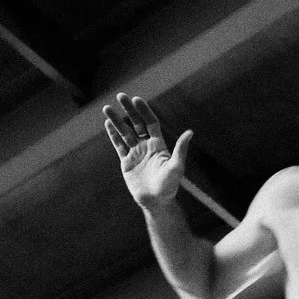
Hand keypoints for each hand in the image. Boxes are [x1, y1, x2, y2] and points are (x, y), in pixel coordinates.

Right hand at [102, 93, 192, 208]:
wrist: (156, 202)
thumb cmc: (169, 186)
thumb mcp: (176, 166)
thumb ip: (181, 149)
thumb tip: (190, 132)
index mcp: (158, 144)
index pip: (150, 122)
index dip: (144, 111)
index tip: (136, 100)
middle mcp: (146, 146)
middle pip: (136, 123)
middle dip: (129, 110)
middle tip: (121, 96)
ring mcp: (136, 153)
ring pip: (124, 132)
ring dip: (117, 120)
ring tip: (107, 108)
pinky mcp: (126, 162)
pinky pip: (119, 145)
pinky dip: (113, 134)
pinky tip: (107, 123)